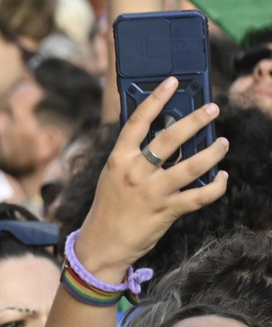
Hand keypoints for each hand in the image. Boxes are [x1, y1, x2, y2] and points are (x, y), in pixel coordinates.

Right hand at [75, 78, 225, 278]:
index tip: (172, 82)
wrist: (103, 243)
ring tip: (223, 143)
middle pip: (170, 139)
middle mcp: (135, 172)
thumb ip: (136, 157)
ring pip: (191, 167)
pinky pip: (199, 196)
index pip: (137, 122)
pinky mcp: (166, 211)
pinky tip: (222, 178)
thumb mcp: (114, 176)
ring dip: (213, 152)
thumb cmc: (110, 207)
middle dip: (195, 120)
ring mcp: (152, 192)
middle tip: (213, 109)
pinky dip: (216, 186)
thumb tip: (169, 138)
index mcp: (119, 159)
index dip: (156, 99)